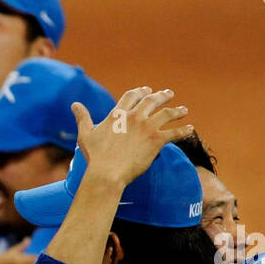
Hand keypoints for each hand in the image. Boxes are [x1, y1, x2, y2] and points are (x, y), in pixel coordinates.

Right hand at [76, 86, 191, 190]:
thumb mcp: (86, 134)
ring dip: (177, 111)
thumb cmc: (95, 156)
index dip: (140, 92)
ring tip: (183, 110)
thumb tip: (74, 104)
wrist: (107, 173)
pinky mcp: (156, 141)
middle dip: (162, 96)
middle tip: (168, 94)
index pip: (132, 96)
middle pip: (152, 101)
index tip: (147, 90)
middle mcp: (134, 117)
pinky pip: (174, 133)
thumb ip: (82, 118)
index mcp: (118, 115)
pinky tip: (190, 130)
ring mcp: (147, 128)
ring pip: (167, 114)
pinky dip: (183, 131)